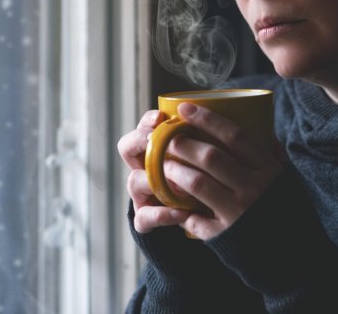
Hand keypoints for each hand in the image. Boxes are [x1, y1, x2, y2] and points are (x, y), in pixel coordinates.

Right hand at [118, 109, 190, 233]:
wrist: (198, 219)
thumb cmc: (202, 181)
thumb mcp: (202, 160)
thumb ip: (201, 145)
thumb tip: (211, 128)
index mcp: (155, 150)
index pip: (143, 127)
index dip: (148, 121)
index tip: (160, 117)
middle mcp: (142, 168)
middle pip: (126, 148)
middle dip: (138, 140)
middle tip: (152, 139)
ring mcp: (141, 194)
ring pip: (134, 181)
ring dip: (154, 180)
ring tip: (177, 181)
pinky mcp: (144, 218)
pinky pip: (145, 216)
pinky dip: (162, 214)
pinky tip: (182, 212)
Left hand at [161, 102, 281, 239]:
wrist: (294, 256)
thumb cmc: (286, 210)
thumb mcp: (285, 178)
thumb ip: (271, 153)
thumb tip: (258, 122)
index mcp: (268, 170)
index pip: (235, 136)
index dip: (207, 119)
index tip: (184, 108)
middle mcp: (254, 189)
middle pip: (210, 157)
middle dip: (183, 143)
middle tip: (167, 137)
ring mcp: (239, 213)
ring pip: (196, 183)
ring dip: (174, 170)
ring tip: (162, 163)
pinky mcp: (225, 236)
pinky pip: (195, 217)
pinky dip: (180, 207)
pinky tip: (169, 198)